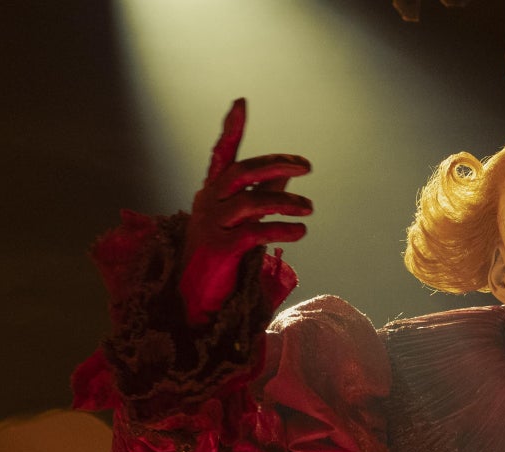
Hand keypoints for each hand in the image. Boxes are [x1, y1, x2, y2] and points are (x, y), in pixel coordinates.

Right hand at [177, 98, 312, 324]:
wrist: (195, 297)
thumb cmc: (221, 255)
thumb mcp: (241, 221)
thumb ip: (262, 194)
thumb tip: (286, 172)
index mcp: (212, 192)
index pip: (221, 154)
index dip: (231, 129)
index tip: (241, 102)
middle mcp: (208, 202)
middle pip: (242, 172)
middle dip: (276, 165)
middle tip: (306, 166)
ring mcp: (211, 225)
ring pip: (252, 202)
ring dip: (286, 203)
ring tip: (309, 208)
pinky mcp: (219, 249)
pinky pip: (255, 233)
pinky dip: (281, 229)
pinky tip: (300, 232)